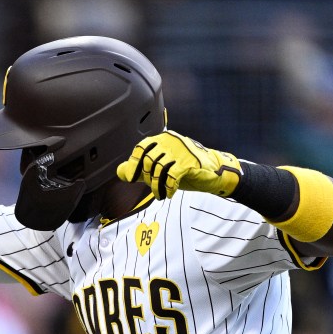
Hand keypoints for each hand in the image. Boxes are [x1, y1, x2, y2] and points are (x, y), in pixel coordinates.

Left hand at [117, 130, 241, 199]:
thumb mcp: (160, 168)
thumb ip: (140, 169)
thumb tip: (120, 171)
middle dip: (147, 178)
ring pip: (159, 169)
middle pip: (149, 160)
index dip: (133, 164)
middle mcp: (171, 141)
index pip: (141, 148)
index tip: (131, 179)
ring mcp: (181, 150)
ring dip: (157, 186)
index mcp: (163, 139)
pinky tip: (170, 193)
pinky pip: (171, 176)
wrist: (212, 173)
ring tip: (160, 194)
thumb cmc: (185, 169)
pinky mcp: (189, 162)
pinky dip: (168, 188)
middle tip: (154, 187)